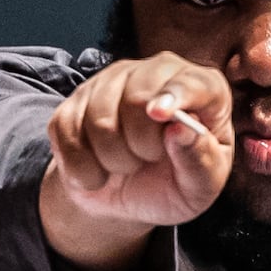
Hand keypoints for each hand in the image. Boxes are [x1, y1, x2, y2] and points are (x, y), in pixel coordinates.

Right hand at [40, 54, 228, 270]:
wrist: (129, 197)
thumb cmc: (175, 185)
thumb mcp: (200, 186)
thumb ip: (200, 160)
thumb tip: (182, 130)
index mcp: (203, 90)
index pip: (192, 82)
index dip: (175, 95)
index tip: (158, 114)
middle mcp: (158, 73)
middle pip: (137, 98)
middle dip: (141, 145)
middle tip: (149, 159)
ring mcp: (112, 81)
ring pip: (99, 120)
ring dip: (113, 160)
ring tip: (128, 165)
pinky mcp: (75, 101)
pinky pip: (67, 133)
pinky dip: (83, 168)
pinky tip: (99, 169)